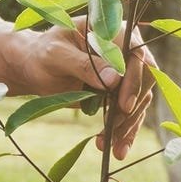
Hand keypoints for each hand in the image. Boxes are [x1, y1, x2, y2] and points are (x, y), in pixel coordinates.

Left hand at [17, 17, 155, 159]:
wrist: (36, 67)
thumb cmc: (42, 54)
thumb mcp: (56, 56)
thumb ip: (84, 65)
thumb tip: (115, 80)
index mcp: (113, 31)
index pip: (137, 56)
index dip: (134, 81)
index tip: (124, 106)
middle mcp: (126, 50)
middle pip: (145, 81)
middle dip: (131, 110)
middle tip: (114, 131)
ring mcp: (126, 72)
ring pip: (140, 101)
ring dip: (128, 127)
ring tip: (113, 148)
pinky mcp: (121, 92)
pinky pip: (131, 114)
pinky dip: (126, 132)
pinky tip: (118, 149)